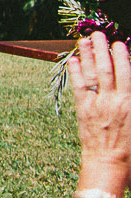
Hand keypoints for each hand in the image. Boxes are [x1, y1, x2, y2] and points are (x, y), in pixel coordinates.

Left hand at [71, 32, 130, 189]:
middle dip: (102, 49)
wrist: (109, 164)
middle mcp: (113, 100)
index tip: (119, 42)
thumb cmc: (130, 146)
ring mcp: (96, 104)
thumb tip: (128, 80)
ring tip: (84, 39)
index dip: (122, 56)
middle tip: (98, 33)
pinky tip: (72, 59)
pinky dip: (75, 71)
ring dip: (87, 55)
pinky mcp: (82, 109)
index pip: (126, 73)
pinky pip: (78, 86)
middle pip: (107, 68)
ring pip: (91, 74)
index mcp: (130, 102)